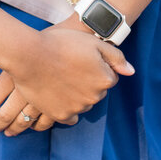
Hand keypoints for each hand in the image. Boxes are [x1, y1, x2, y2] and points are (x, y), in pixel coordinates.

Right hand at [0, 16, 132, 134]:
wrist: (29, 55)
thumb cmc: (61, 44)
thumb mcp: (93, 43)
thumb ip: (116, 57)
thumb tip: (131, 71)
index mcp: (105, 79)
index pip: (109, 77)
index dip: (96, 68)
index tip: (82, 61)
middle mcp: (94, 97)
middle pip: (95, 92)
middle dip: (87, 83)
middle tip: (70, 69)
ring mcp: (77, 108)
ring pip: (82, 104)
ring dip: (76, 95)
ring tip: (61, 80)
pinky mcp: (60, 115)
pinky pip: (69, 117)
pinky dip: (66, 108)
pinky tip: (57, 96)